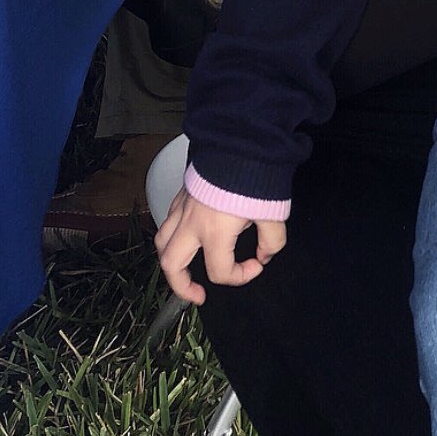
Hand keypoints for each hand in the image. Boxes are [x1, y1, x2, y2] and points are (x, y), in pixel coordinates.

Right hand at [154, 188, 286, 305]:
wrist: (242, 141)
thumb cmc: (255, 177)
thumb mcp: (274, 214)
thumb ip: (272, 242)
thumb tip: (264, 256)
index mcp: (214, 232)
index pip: (220, 272)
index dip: (242, 276)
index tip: (257, 264)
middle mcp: (192, 224)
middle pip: (171, 265)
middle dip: (182, 287)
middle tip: (199, 294)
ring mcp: (183, 207)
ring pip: (162, 242)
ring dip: (171, 261)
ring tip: (185, 270)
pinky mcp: (182, 193)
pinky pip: (167, 220)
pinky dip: (172, 234)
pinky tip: (188, 236)